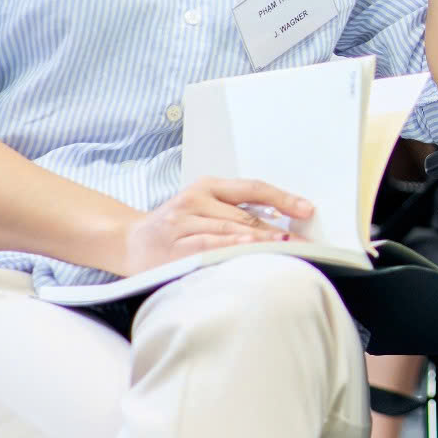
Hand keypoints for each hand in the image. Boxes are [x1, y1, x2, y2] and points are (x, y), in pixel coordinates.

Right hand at [116, 178, 313, 276]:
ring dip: (260, 240)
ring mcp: (183, 221)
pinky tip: (247, 250)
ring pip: (229, 228)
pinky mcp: (173, 243)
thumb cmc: (175, 227)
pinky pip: (207, 244)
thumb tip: (283, 226)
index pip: (253, 189)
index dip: (283, 198)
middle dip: (278, 230)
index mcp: (208, 186)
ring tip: (286, 246)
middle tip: (305, 242)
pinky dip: (229, 246)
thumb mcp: (204, 209)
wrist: (129, 240)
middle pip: (246, 214)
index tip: (307, 209)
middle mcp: (196, 199)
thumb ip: (237, 213)